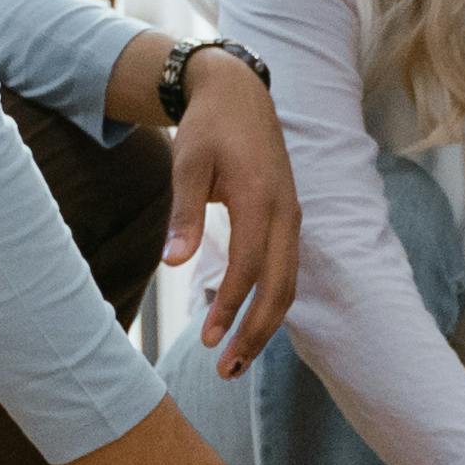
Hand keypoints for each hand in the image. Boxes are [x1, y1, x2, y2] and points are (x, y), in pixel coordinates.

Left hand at [160, 46, 298, 373]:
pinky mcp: (288, 220)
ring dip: (266, 325)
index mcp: (259, 198)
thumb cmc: (208, 128)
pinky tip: (247, 323)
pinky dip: (271, 302)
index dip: (231, 307)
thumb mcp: (187, 163)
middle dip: (255, 333)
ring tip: (235, 359)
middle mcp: (284, 213)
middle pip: (279, 287)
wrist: (238, 94)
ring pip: (288, 284)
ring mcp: (291, 217)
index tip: (209, 340)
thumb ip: (183, 214)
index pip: (250, 267)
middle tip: (226, 370)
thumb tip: (173, 263)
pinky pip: (286, 271)